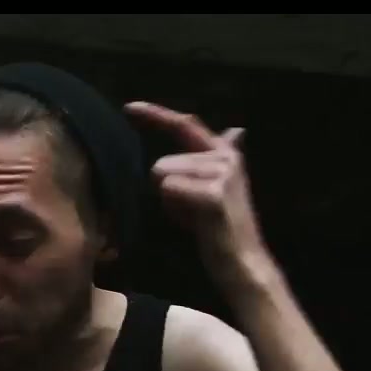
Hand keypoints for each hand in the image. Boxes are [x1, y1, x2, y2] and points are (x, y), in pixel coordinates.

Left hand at [125, 101, 268, 283]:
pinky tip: (197, 223)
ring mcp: (222, 173)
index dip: (156, 114)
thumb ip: (213, 158)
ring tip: (197, 216)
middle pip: (162, 163)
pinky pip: (168, 190)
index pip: (185, 125)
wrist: (242, 262)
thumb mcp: (216, 186)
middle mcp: (226, 157)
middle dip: (168, 189)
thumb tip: (237, 130)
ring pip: (162, 176)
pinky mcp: (213, 194)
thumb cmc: (220, 227)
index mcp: (226, 153)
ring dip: (171, 202)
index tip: (128, 108)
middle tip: (194, 211)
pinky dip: (174, 211)